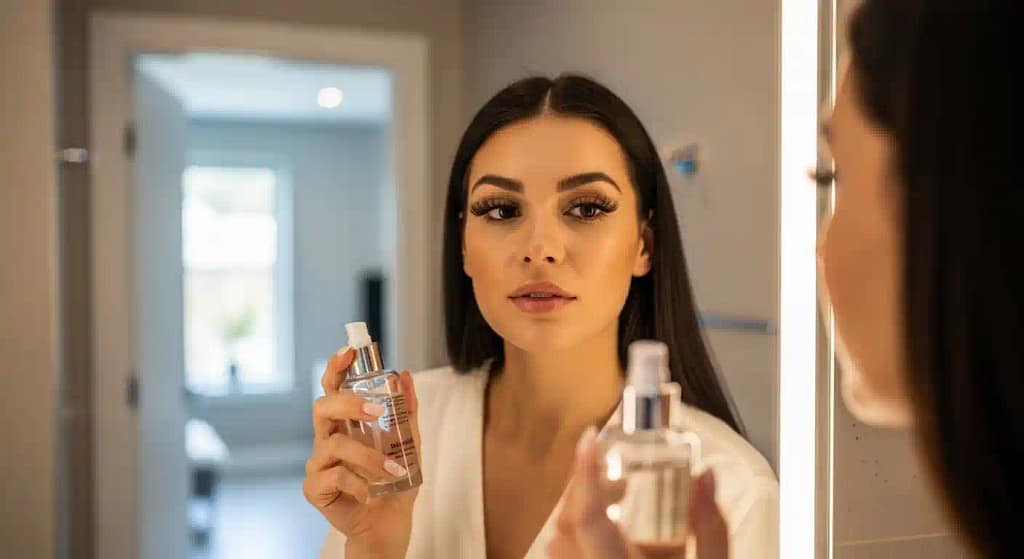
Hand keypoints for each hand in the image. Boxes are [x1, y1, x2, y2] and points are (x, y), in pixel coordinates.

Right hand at [302, 348, 421, 558]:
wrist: (388, 526)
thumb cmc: (393, 483)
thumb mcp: (409, 444)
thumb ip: (407, 411)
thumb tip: (406, 375)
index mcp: (346, 424)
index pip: (333, 388)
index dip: (336, 367)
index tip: (348, 351)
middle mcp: (328, 439)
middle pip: (322, 406)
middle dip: (349, 403)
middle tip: (377, 410)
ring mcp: (318, 463)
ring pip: (335, 444)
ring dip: (369, 456)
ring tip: (393, 470)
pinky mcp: (314, 487)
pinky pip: (334, 475)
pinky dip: (359, 482)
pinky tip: (369, 492)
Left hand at [547, 427, 728, 558]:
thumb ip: (711, 529)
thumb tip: (704, 477)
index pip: (588, 518)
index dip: (583, 472)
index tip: (589, 438)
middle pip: (564, 526)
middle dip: (583, 487)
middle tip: (612, 467)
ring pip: (559, 545)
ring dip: (579, 512)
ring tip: (618, 497)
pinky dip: (579, 538)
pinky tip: (613, 534)